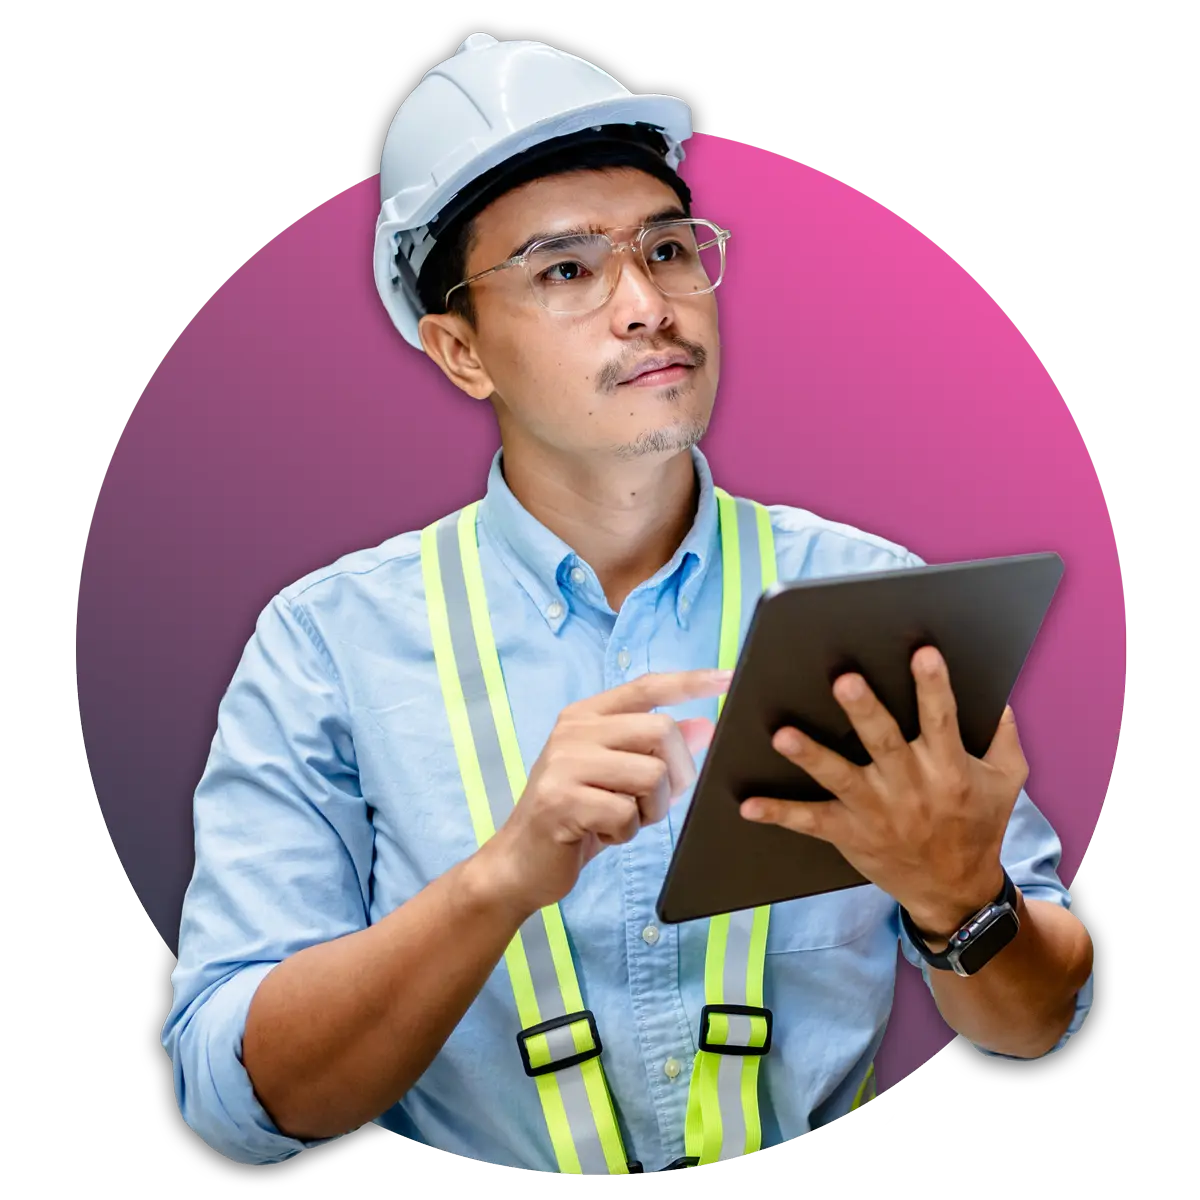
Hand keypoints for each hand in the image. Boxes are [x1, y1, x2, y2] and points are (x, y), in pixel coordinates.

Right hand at [478, 669, 730, 916]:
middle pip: (661, 730)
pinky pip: (627, 813)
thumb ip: (654, 751)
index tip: (729, 677)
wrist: (520, 862)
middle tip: (656, 801)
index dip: (689, 682)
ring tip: (623, 819)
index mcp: (585, 716)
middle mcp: (573, 731)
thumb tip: (704, 726)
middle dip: (677, 773)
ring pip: (651, 775)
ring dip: (651, 809)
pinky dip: (626, 832)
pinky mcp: (561, 801)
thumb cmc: (575, 816)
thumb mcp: (617, 778)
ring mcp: (564, 764)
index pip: (645, 687)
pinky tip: (603, 834)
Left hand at [740, 646, 1027, 937]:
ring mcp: (876, 811)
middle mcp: (910, 786)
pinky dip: (779, 814)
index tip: (923, 653)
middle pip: (883, 742)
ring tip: (782, 736)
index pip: (941, 719)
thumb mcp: (1006, 780)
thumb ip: (1002, 734)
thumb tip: (996, 692)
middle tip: (844, 680)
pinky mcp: (850, 833)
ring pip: (840, 779)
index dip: (934, 687)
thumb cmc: (978, 824)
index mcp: (948, 767)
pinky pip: (810, 822)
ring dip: (811, 756)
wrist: (955, 891)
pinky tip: (748, 805)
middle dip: (864, 711)